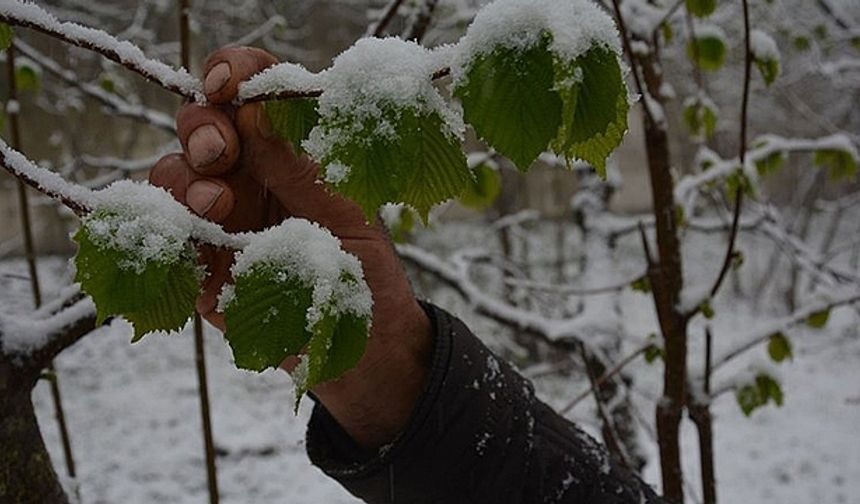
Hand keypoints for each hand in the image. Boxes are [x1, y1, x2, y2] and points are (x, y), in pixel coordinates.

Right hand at [148, 47, 431, 447]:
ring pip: (174, 176)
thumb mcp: (345, 217)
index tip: (227, 85)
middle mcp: (251, 175)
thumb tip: (256, 111)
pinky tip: (191, 248)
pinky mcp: (200, 265)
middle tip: (219, 153)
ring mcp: (220, 218)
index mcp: (291, 151)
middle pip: (202, 126)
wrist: (360, 353)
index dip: (234, 73)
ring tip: (218, 209)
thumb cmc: (366, 275)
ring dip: (185, 183)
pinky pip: (164, 238)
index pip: (254, 92)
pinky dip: (168, 235)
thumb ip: (299, 170)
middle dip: (202, 128)